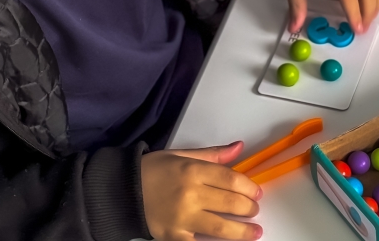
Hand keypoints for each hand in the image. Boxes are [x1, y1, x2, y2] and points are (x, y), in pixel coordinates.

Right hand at [141, 141, 262, 239]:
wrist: (122, 191)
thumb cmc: (152, 171)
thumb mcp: (182, 155)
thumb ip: (213, 154)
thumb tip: (239, 147)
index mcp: (193, 170)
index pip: (230, 179)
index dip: (248, 187)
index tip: (257, 192)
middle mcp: (190, 194)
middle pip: (229, 203)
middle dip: (248, 208)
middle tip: (255, 210)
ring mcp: (182, 217)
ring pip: (220, 227)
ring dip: (241, 232)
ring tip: (254, 232)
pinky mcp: (174, 236)